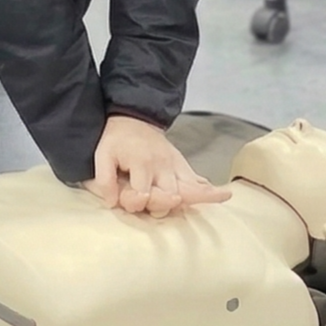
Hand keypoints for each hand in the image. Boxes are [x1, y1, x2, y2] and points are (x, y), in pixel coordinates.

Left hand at [82, 115, 231, 218]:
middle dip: (162, 205)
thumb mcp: (102, 154)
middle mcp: (162, 164)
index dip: (134, 202)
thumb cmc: (116, 138)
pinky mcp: (180, 163)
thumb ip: (105, 179)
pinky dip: (207, 187)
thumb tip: (113, 202)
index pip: (143, 194)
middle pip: (170, 195)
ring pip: (189, 187)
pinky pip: (196, 178)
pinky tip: (222, 193)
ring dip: (198, 197)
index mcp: (142, 162)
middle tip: (152, 209)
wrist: (132, 116)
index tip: (125, 201)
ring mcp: (174, 163)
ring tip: (222, 196)